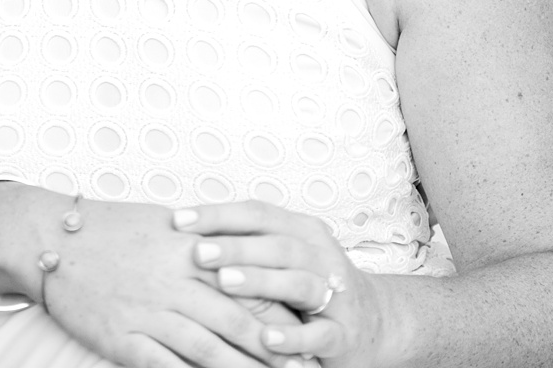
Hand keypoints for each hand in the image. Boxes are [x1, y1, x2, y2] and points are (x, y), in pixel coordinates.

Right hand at [17, 196, 293, 367]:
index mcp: (187, 252)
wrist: (44, 237)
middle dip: (279, 352)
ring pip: (211, 354)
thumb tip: (239, 255)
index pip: (249, 287)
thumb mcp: (159, 224)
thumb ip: (199, 242)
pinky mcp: (122, 339)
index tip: (309, 330)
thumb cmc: (103, 228)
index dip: (282, 312)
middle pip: (240, 324)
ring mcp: (148, 314)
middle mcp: (173, 284)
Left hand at [178, 202, 383, 366]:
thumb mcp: (281, 254)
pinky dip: (293, 337)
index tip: (177, 220)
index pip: (258, 214)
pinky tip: (266, 339)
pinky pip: (321, 334)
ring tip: (226, 282)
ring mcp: (338, 296)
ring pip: (299, 283)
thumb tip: (178, 225)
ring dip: (261, 282)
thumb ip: (243, 239)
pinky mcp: (345, 334)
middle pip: (278, 245)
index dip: (218, 215)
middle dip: (235, 247)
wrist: (374, 322)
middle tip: (197, 252)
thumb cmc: (307, 282)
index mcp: (302, 231)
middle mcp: (322, 257)